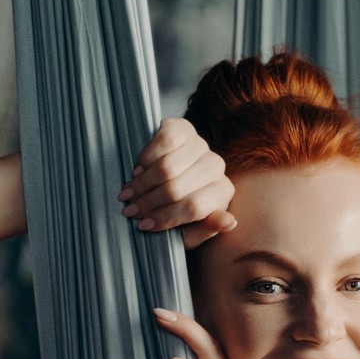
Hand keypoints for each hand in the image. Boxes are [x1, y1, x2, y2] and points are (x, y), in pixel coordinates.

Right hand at [119, 117, 237, 250]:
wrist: (165, 182)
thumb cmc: (178, 210)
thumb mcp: (191, 230)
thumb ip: (208, 228)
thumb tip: (230, 221)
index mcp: (222, 192)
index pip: (193, 207)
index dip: (164, 217)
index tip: (143, 225)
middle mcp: (216, 166)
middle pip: (176, 189)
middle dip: (148, 203)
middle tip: (130, 210)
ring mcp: (200, 145)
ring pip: (167, 168)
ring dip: (143, 183)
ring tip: (129, 194)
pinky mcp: (183, 128)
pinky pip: (163, 142)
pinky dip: (146, 159)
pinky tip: (137, 172)